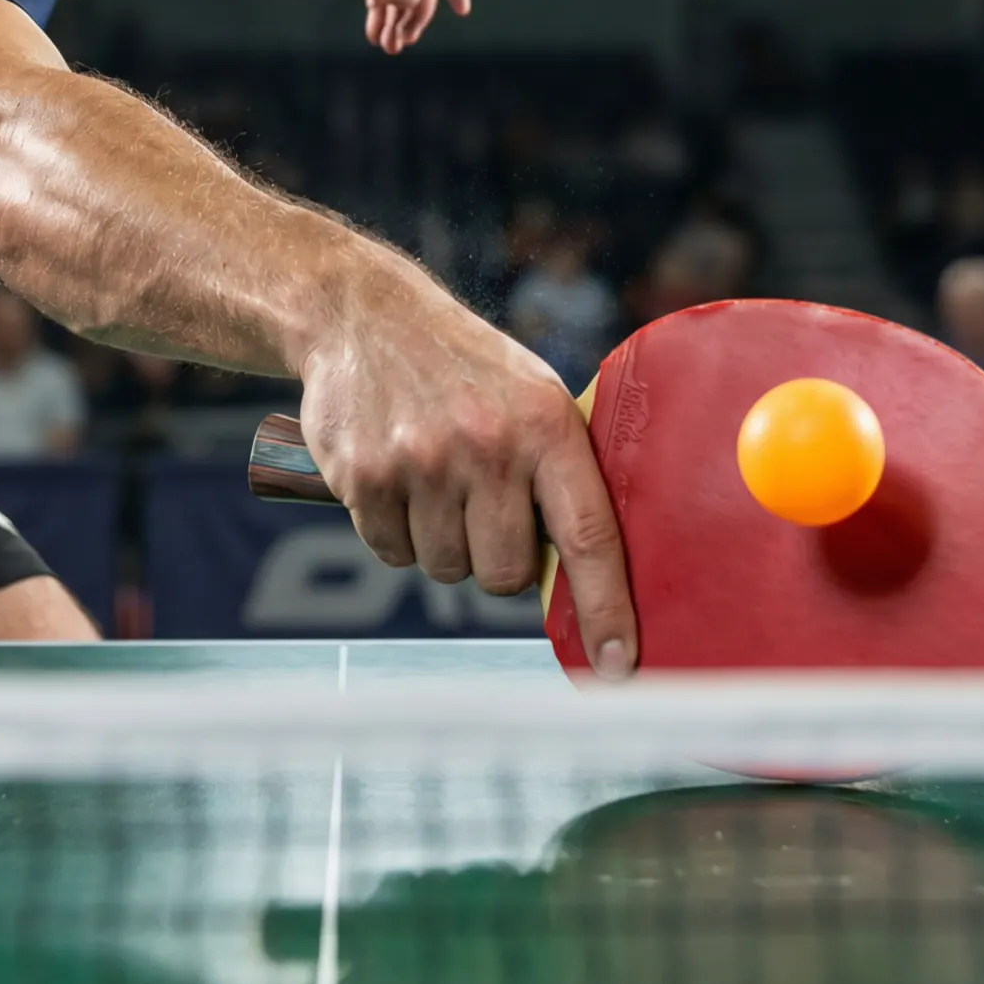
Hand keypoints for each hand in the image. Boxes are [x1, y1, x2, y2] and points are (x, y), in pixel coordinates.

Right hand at [295, 283, 637, 678]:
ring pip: (447, 569)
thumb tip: (591, 574)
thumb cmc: (465, 368)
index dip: (608, 609)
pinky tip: (395, 478)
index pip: (589, 537)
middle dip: (496, 559)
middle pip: (506, 574)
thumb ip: (560, 473)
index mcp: (547, 426)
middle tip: (482, 507)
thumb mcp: (532, 395)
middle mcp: (488, 446)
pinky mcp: (365, 477)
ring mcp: (423, 463)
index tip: (619, 667)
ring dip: (442, 543)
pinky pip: (391, 554)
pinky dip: (394, 532)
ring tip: (434, 479)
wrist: (364, 316)